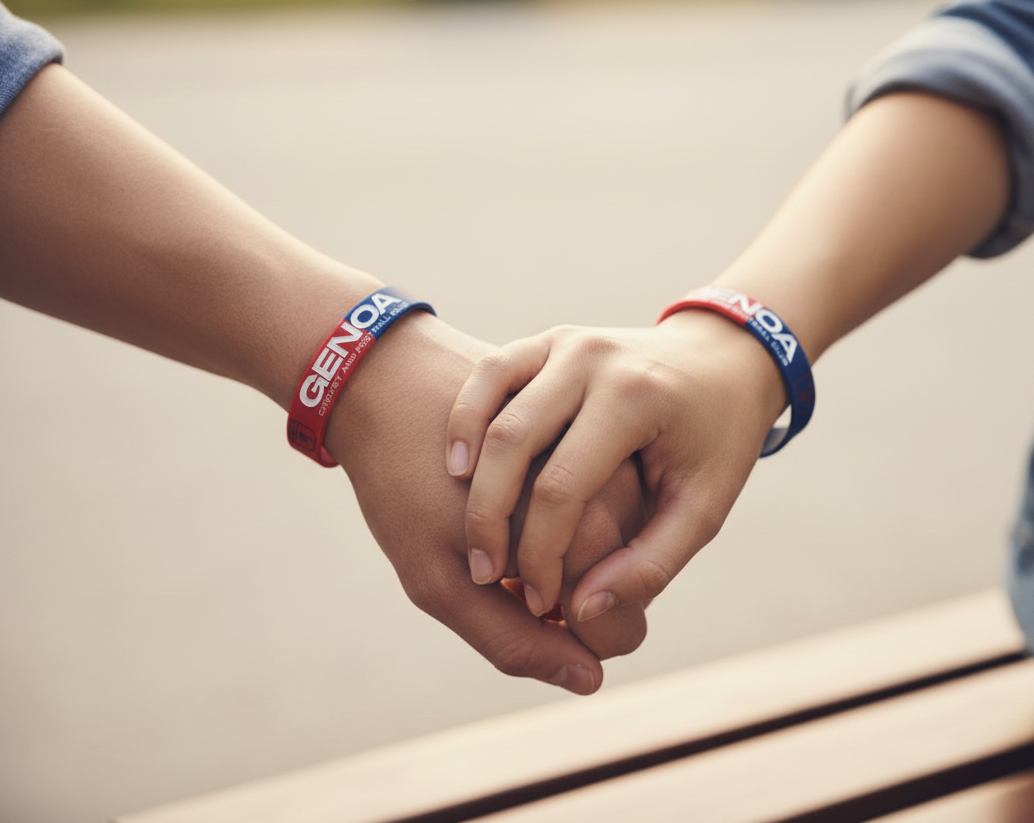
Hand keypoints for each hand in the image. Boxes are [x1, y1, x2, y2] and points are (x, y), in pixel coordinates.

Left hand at [326, 312, 646, 693]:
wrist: (387, 379)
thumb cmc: (401, 483)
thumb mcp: (438, 582)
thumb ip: (515, 641)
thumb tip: (588, 680)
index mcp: (586, 528)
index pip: (619, 625)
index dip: (573, 638)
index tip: (520, 611)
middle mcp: (612, 486)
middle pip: (619, 580)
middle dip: (570, 593)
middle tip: (504, 575)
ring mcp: (607, 449)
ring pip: (616, 537)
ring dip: (571, 552)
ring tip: (505, 536)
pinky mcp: (592, 425)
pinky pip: (602, 491)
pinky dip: (569, 510)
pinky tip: (517, 502)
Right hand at [445, 308, 788, 622]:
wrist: (724, 358)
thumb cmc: (717, 442)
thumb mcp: (703, 508)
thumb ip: (650, 565)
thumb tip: (583, 613)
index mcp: (636, 398)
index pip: (563, 487)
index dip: (541, 554)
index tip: (538, 602)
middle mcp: (594, 359)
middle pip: (513, 441)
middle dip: (489, 517)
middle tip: (484, 574)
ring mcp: (565, 342)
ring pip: (491, 404)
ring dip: (470, 470)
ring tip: (463, 530)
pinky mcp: (546, 340)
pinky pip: (491, 375)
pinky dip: (467, 418)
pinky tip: (458, 469)